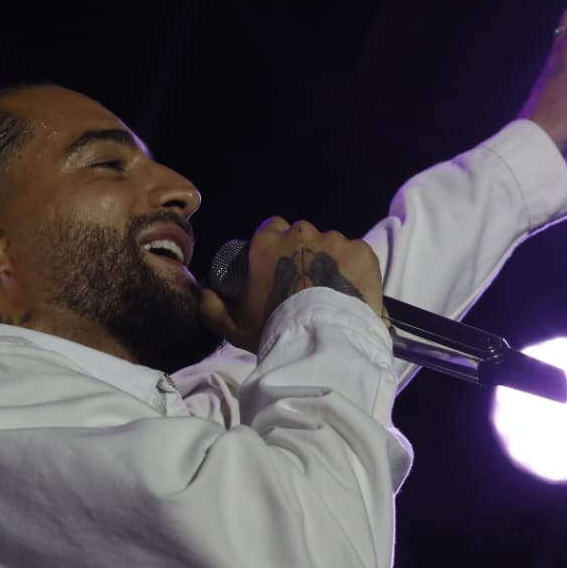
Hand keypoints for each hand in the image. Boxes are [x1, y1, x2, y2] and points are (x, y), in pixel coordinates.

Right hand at [199, 218, 384, 352]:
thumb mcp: (233, 325)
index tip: (280, 265)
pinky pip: (356, 255)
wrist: (321, 340)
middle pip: (302, 234)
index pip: (271, 227)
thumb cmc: (273, 329)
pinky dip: (355, 269)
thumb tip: (204, 292)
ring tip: (332, 290)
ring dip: (330, 260)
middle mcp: (300, 233)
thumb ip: (212, 307)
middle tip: (306, 282)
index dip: (275, 245)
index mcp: (267, 244)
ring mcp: (334, 240)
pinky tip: (352, 290)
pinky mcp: (362, 251)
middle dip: (304, 252)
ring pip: (331, 244)